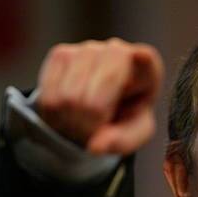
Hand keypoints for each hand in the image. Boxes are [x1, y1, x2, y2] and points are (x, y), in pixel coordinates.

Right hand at [37, 38, 163, 154]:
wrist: (98, 108)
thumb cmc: (124, 118)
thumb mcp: (132, 134)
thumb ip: (121, 141)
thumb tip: (96, 146)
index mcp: (147, 70)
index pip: (147, 58)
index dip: (141, 58)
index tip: (140, 56)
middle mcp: (118, 52)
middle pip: (96, 98)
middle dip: (91, 125)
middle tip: (93, 133)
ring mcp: (88, 49)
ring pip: (69, 98)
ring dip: (71, 122)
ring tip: (82, 123)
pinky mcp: (62, 54)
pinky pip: (49, 95)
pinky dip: (54, 115)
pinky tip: (67, 113)